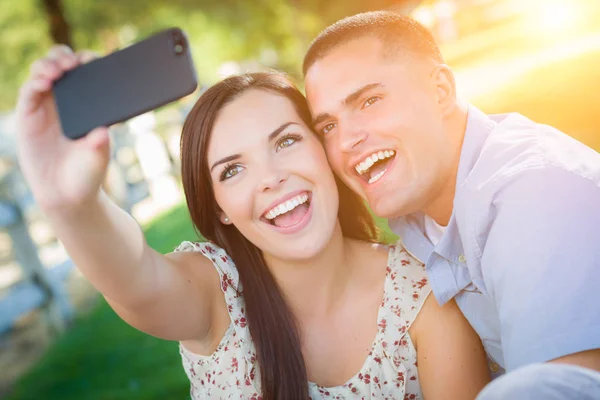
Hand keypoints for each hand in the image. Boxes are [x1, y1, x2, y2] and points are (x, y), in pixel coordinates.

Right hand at [15, 45, 109, 213]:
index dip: (88, 61)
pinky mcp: (29, 116)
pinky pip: (28, 93)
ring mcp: (46, 107)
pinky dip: (34, 83)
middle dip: (65, 57)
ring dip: (48, 65)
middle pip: (62, 66)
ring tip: (57, 70)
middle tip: (72, 63)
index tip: (93, 60)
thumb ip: (99, 143)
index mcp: (89, 104)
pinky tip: (43, 82)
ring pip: (43, 73)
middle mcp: (67, 101)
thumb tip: (103, 130)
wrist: (67, 196)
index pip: (87, 73)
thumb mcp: (98, 157)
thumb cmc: (88, 173)